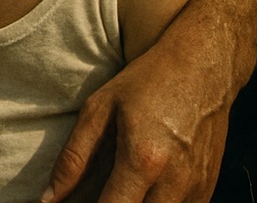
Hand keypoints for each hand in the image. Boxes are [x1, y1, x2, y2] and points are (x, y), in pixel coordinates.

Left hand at [42, 43, 230, 202]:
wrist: (203, 66)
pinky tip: (144, 189)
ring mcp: (196, 190)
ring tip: (121, 189)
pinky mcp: (207, 191)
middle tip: (101, 194)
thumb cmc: (149, 80)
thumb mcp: (101, 107)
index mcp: (142, 160)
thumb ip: (74, 157)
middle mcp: (174, 182)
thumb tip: (49, 199)